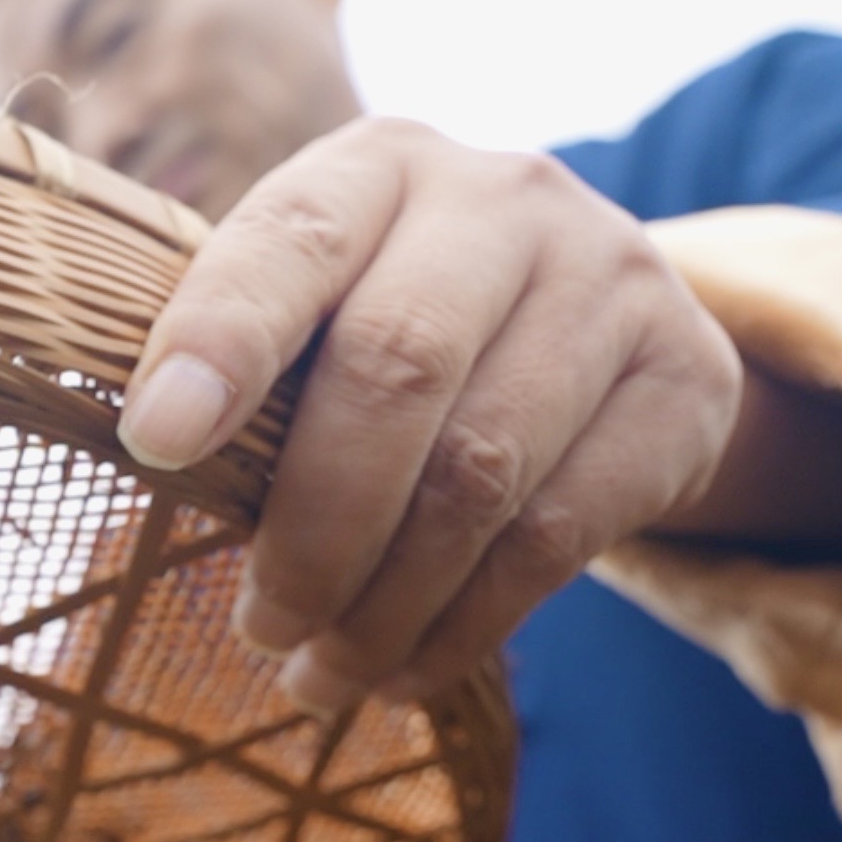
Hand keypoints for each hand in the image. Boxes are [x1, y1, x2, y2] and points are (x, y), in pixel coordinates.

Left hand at [115, 117, 746, 709]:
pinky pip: (558, 535)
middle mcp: (505, 198)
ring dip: (383, 604)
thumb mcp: (321, 307)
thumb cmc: (397, 323)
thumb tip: (155, 452)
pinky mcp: (686, 379)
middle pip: (397, 369)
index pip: (292, 242)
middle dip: (314, 527)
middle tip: (261, 628)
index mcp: (380, 164)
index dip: (221, 341)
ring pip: (480, 472)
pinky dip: (464, 625)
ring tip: (317, 677)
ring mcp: (613, 280)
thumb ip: (246, 358)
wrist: (595, 324)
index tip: (157, 441)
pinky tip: (402, 671)